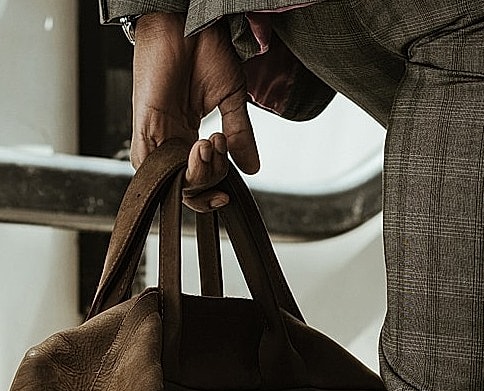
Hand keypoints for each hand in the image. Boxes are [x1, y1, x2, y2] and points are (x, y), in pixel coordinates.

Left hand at [130, 14, 259, 210]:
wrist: (188, 20)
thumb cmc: (204, 48)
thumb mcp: (231, 99)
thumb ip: (240, 135)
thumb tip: (253, 168)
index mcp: (186, 135)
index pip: (196, 182)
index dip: (211, 192)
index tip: (228, 191)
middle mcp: (169, 139)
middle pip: (186, 187)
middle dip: (209, 182)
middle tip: (221, 149)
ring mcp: (155, 135)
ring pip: (172, 182)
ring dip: (198, 174)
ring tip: (211, 143)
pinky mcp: (145, 125)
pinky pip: (153, 166)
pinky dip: (180, 168)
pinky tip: (199, 147)